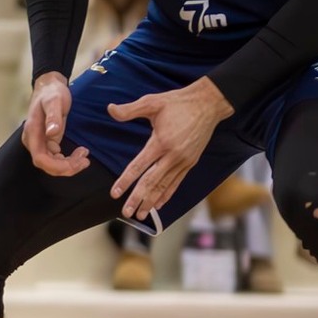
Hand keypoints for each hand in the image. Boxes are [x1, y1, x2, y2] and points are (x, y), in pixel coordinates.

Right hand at [20, 73, 88, 176]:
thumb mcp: (54, 101)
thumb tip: (51, 134)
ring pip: (51, 164)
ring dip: (68, 165)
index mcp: (32, 132)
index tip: (77, 162)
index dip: (57, 166)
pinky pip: (55, 158)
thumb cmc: (51, 92)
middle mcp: (33, 141)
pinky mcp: (47, 142)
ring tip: (85, 155)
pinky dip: (68, 160)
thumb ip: (53, 117)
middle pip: (46, 165)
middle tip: (85, 160)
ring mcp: (40, 142)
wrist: (50, 86)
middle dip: (66, 167)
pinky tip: (80, 153)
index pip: (40, 159)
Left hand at [106, 78, 233, 222]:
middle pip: (152, 182)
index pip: (139, 166)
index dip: (126, 181)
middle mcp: (173, 155)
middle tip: (126, 213)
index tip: (115, 193)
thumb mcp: (152, 102)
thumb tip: (109, 109)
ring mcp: (184, 161)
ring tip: (141, 215)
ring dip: (152, 201)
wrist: (208, 104)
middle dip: (138, 199)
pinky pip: (177, 182)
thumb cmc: (178, 102)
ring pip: (165, 186)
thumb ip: (130, 109)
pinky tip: (159, 204)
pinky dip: (167, 194)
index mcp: (161, 142)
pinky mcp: (191, 162)